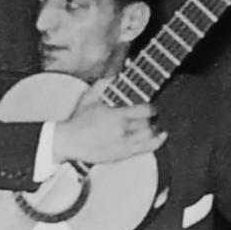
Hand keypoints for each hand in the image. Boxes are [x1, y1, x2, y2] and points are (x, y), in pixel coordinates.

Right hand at [52, 80, 167, 164]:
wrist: (69, 141)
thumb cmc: (78, 119)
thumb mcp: (89, 97)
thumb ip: (105, 84)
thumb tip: (118, 75)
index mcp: (117, 115)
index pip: (145, 110)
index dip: (151, 108)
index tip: (150, 107)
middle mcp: (123, 131)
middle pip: (148, 124)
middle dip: (152, 119)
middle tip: (152, 116)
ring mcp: (124, 144)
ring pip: (149, 136)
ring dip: (155, 130)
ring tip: (156, 126)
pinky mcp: (122, 154)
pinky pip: (145, 149)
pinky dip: (156, 142)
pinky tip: (161, 137)